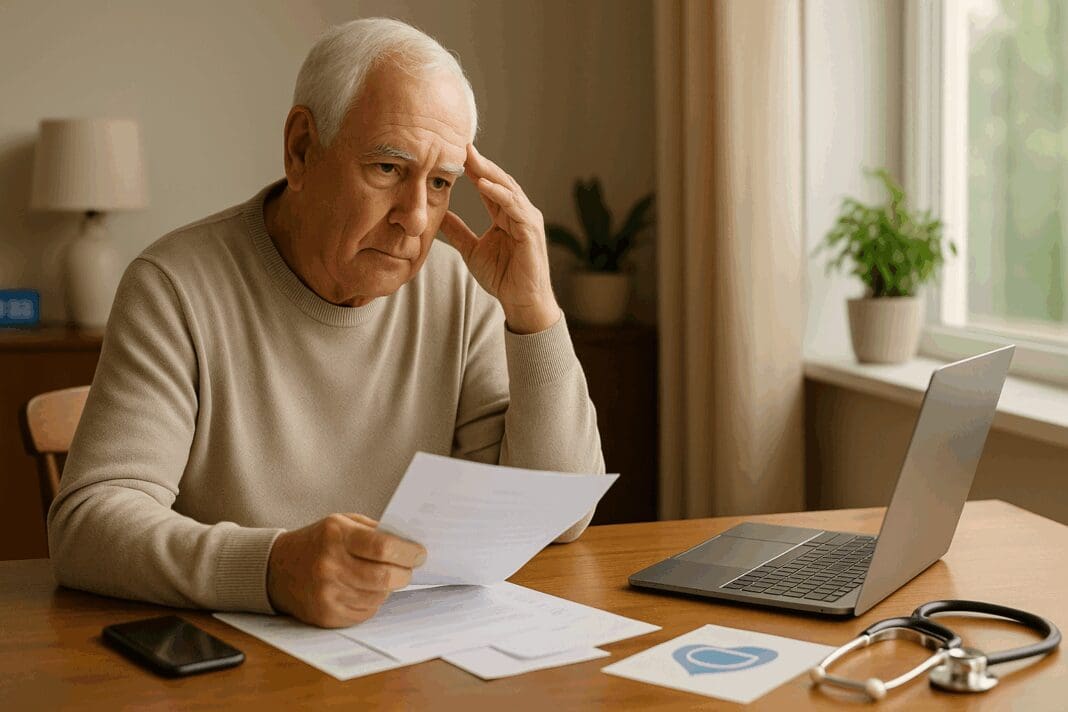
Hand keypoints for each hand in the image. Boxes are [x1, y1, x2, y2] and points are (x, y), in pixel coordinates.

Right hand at [266, 513, 425, 627]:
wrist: (277, 570)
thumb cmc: (319, 542)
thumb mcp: (343, 523)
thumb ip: (375, 531)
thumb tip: (411, 545)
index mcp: (336, 536)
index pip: (383, 547)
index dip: (408, 552)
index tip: (420, 553)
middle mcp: (330, 565)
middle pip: (384, 576)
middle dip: (405, 573)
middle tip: (409, 568)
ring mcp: (327, 593)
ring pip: (378, 596)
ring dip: (388, 588)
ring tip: (383, 576)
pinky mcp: (327, 615)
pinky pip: (366, 612)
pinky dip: (372, 601)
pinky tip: (364, 589)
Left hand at [440, 144, 561, 333]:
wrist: (521, 302)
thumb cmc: (503, 278)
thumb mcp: (471, 250)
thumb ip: (458, 231)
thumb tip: (439, 215)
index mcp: (506, 215)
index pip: (489, 186)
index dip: (473, 169)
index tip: (454, 154)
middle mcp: (519, 213)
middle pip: (499, 181)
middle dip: (481, 163)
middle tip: (462, 145)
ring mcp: (527, 220)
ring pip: (508, 189)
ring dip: (489, 173)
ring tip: (471, 158)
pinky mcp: (531, 231)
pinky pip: (515, 207)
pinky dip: (500, 195)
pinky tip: (484, 184)